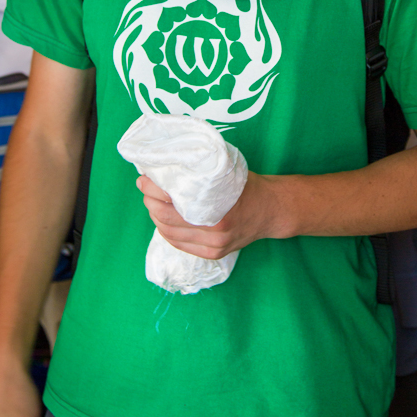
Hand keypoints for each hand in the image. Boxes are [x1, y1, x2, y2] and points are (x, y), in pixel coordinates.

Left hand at [137, 171, 283, 257]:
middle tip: (145, 188)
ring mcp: (214, 246)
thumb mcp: (225, 172)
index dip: (152, 190)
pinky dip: (166, 231)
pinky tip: (163, 219)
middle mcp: (214, 231)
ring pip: (169, 234)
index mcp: (218, 209)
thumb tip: (168, 162)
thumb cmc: (247, 185)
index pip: (170, 203)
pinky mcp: (213, 254)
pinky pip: (179, 245)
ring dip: (155, 217)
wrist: (271, 210)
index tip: (144, 178)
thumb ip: (199, 171)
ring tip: (152, 201)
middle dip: (150, 202)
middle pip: (166, 219)